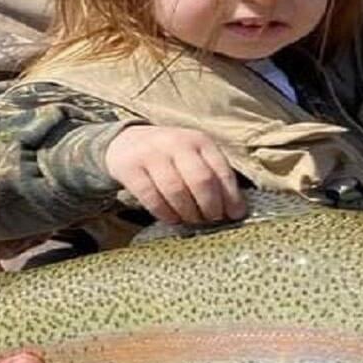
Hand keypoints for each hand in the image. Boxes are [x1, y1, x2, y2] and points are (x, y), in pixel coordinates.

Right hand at [104, 125, 243, 224]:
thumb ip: (214, 179)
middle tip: (211, 219)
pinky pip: (152, 197)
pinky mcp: (131, 168)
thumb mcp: (196, 159)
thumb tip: (235, 212)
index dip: (231, 197)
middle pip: (201, 180)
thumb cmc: (172, 158)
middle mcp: (177, 143)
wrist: (127, 143)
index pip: (221, 171)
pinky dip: (165, 213)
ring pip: (176, 190)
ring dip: (188, 213)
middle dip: (210, 206)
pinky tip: (172, 218)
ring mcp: (152, 154)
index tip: (235, 215)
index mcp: (200, 141)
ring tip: (192, 220)